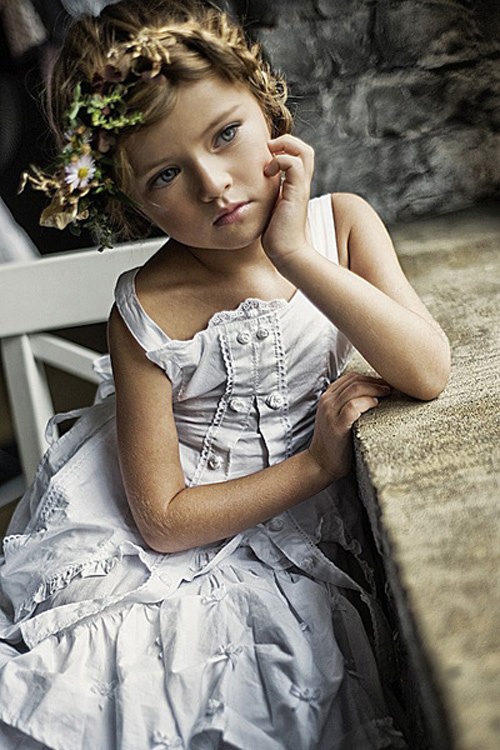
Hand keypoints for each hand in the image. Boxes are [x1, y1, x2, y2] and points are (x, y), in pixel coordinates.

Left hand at [262, 135, 314, 267]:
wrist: (285, 253)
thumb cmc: (275, 235)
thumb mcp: (269, 209)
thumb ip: (266, 196)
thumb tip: (248, 189)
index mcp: (296, 187)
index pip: (298, 157)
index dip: (284, 149)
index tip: (266, 157)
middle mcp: (301, 184)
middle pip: (305, 149)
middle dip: (287, 142)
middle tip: (269, 150)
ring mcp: (300, 188)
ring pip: (304, 151)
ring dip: (285, 147)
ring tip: (269, 158)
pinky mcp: (296, 193)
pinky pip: (294, 164)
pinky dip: (280, 161)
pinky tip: (268, 173)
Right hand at [308, 372, 391, 480]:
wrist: (320, 462)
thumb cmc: (335, 441)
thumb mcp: (336, 416)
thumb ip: (348, 403)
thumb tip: (374, 393)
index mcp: (327, 397)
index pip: (350, 377)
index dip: (370, 376)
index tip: (385, 381)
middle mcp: (327, 401)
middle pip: (355, 381)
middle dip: (375, 380)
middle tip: (391, 386)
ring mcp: (330, 412)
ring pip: (355, 389)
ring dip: (375, 388)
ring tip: (387, 392)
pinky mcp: (337, 425)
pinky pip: (353, 406)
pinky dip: (367, 402)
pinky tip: (376, 404)